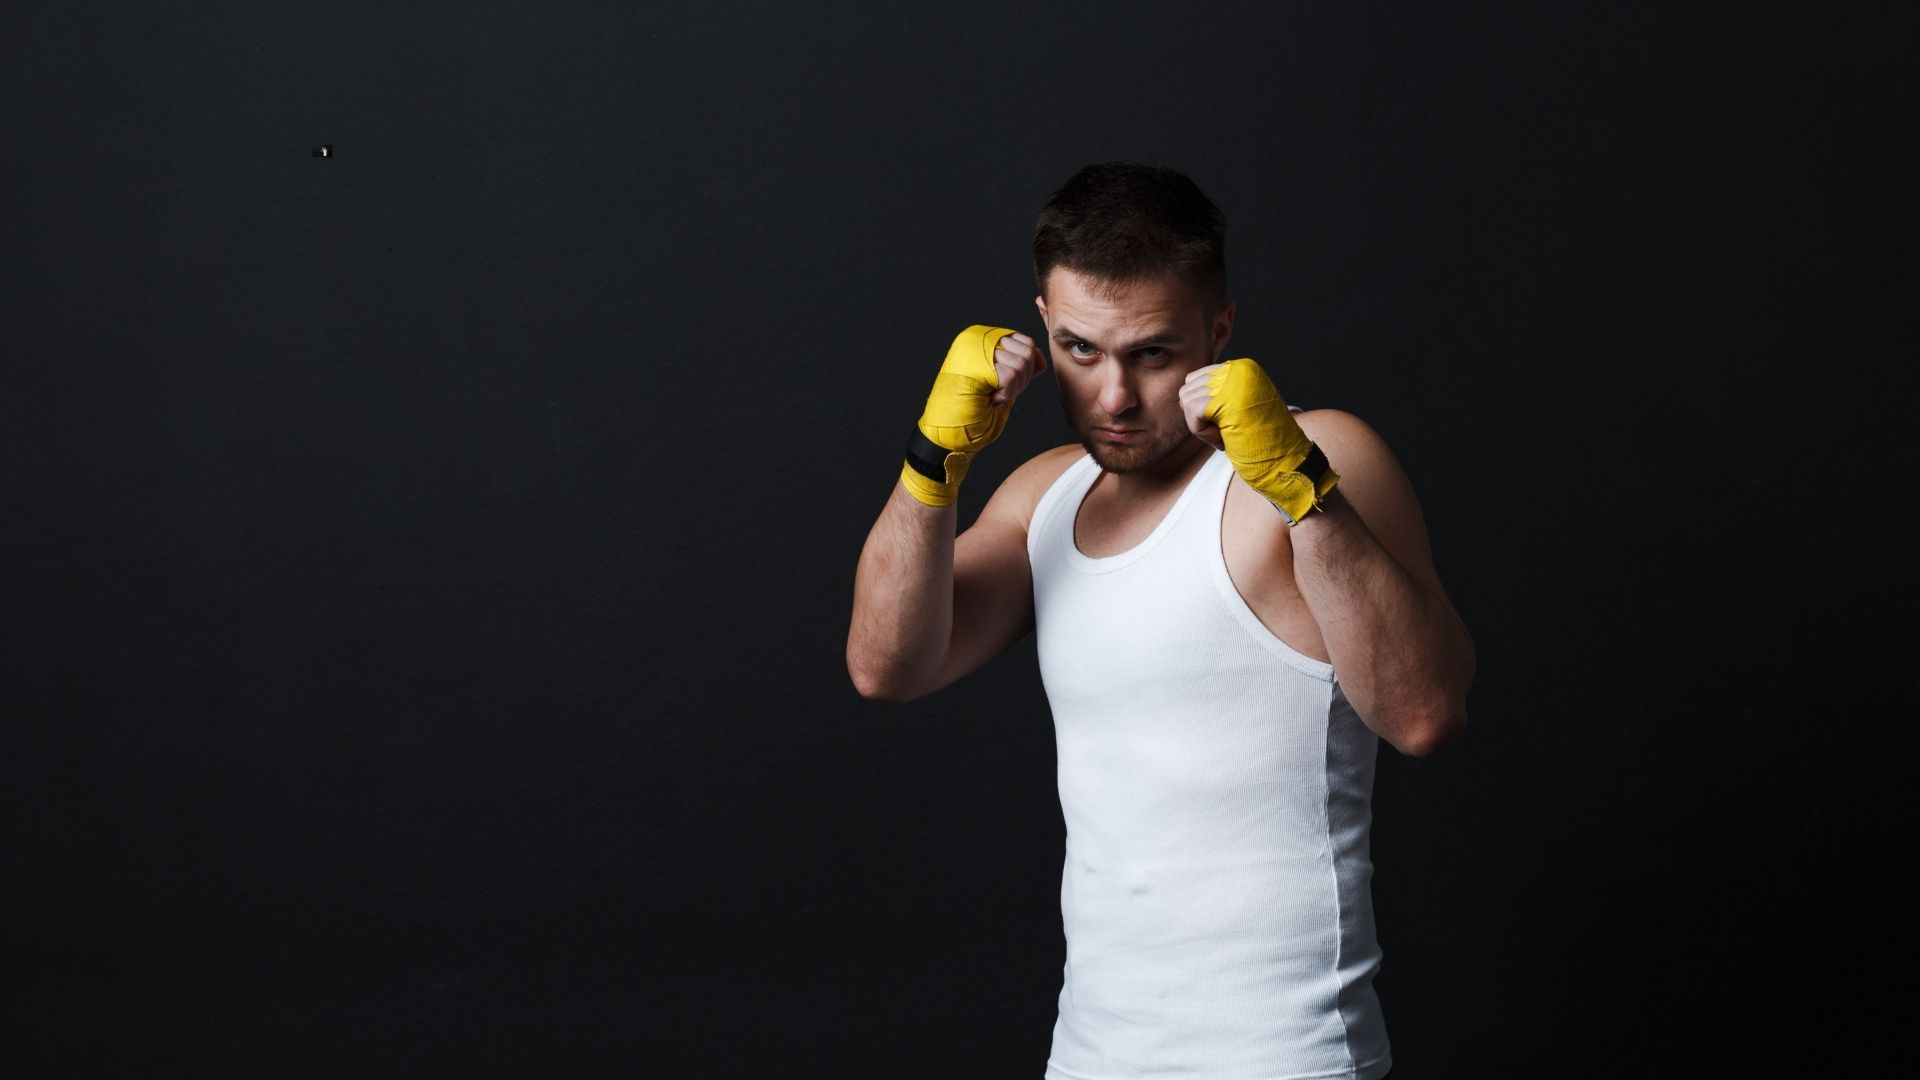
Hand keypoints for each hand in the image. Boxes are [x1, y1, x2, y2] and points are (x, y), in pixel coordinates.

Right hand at [901, 325, 1046, 506]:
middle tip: (998, 391)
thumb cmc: (974, 409)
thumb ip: (1021, 367)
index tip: (1006, 383)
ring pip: (1021, 364)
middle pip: (1027, 352)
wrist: (950, 429)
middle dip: (1022, 379)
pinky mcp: (979, 363)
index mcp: (983, 339)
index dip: (1026, 368)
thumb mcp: (1004, 383)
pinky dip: (1006, 394)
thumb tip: (1040, 359)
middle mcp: (978, 339)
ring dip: (1012, 388)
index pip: (1026, 343)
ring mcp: (976, 349)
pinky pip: (1012, 376)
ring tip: (990, 394)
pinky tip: (989, 398)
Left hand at [1180, 358, 1337, 523]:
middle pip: (1188, 387)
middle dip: (1198, 415)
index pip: (1198, 378)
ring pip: (1187, 399)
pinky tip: (1221, 439)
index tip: (1224, 422)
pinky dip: (1200, 431)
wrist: (1284, 457)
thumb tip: (1184, 389)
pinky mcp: (1225, 399)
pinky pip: (1192, 412)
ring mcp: (1232, 382)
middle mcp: (1238, 369)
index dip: (1202, 406)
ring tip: (1224, 435)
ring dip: (1200, 425)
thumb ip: (1217, 393)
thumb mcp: (1238, 406)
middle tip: (1223, 432)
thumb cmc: (1260, 438)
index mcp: (1243, 368)